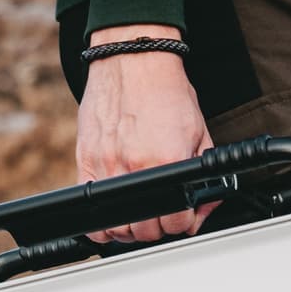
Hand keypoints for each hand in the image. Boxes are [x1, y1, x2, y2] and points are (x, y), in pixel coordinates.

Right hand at [75, 27, 211, 243]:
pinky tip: (115, 215)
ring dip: (132, 229)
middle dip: (159, 228)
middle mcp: (135, 167)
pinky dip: (102, 223)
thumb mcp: (197, 132)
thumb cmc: (165, 91)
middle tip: (163, 215)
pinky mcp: (85, 161)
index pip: (177, 222)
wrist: (133, 61)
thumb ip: (203, 172)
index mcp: (167, 160)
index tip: (184, 217)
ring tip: (140, 215)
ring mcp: (106, 166)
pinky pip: (90, 213)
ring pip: (117, 228)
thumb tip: (204, 204)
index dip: (185, 223)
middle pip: (146, 231)